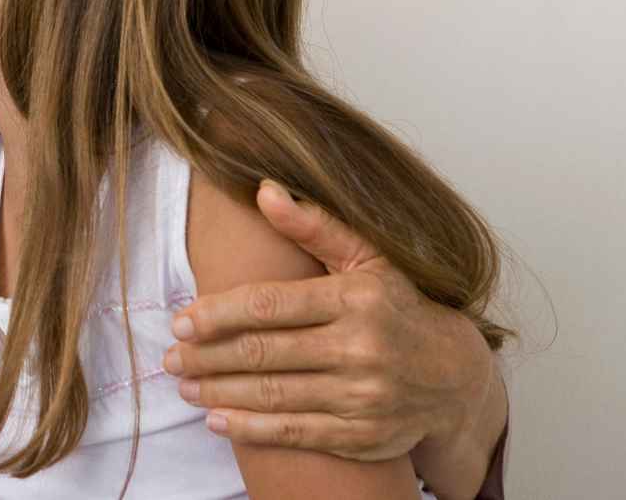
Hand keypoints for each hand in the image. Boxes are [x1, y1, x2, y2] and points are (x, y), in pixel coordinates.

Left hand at [163, 181, 497, 463]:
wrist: (455, 375)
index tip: (180, 322)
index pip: (270, 305)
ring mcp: (362, 396)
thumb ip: (313, 225)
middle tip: (171, 358)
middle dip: (207, 357)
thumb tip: (264, 189)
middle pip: (264, 353)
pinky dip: (251, 429)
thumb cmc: (398, 307)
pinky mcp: (362, 435)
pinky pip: (295, 433)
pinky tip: (218, 421)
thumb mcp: (367, 258)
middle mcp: (360, 349)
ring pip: (273, 395)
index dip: (218, 314)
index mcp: (355, 299)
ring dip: (219, 393)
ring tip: (185, 387)